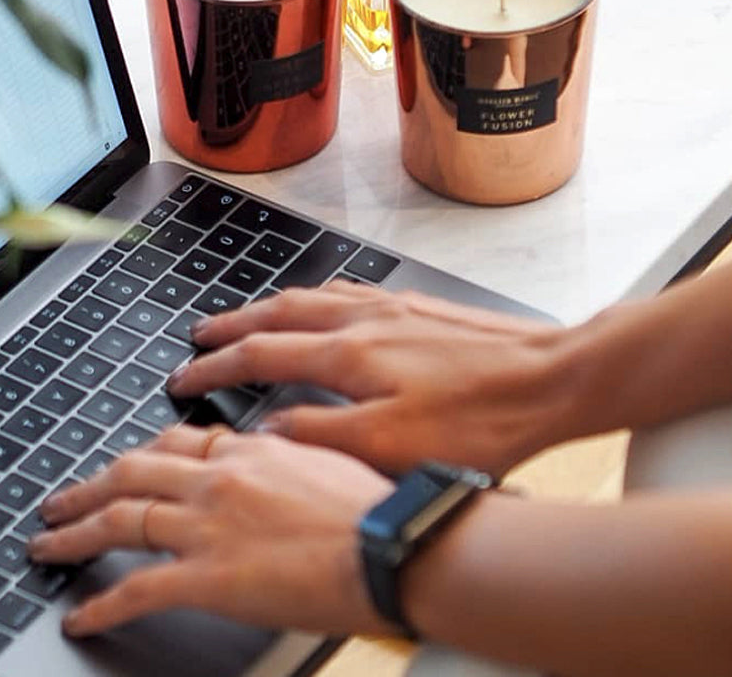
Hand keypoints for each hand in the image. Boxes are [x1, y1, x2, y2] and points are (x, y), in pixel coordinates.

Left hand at [31, 424, 392, 637]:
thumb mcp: (326, 458)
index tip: (124, 464)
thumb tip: (272, 446)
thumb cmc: (374, 507)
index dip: (141, 455)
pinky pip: (137, 589)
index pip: (176, 442)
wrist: (388, 545)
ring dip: (75, 531)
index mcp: (247, 449)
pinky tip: (80, 615)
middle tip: (61, 498)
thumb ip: (285, 452)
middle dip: (89, 486)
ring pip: (120, 519)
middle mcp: (216, 478)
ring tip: (47, 541)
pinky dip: (102, 604)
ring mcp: (206, 525)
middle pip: (132, 471)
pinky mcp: (206, 576)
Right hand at [167, 282, 572, 475]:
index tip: (184, 376)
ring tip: (247, 317)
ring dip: (268, 307)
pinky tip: (324, 304)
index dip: (214, 367)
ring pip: (310, 297)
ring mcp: (390, 307)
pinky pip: (346, 292)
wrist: (554, 377)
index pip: (260, 353)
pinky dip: (315, 298)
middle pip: (277, 312)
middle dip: (231, 326)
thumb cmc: (483, 419)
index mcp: (349, 352)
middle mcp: (362, 318)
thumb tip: (269, 428)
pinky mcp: (417, 308)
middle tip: (200, 335)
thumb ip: (322, 434)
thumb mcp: (394, 445)